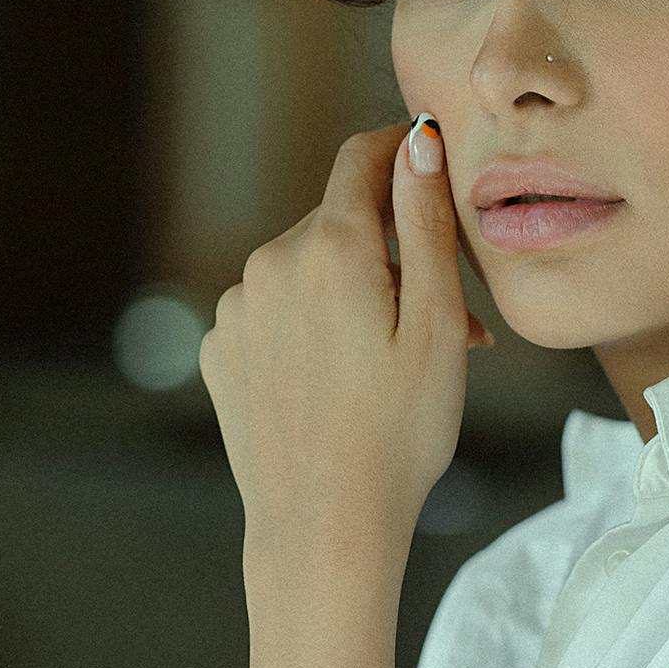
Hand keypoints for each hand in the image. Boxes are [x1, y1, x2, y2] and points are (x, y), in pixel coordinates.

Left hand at [196, 115, 489, 557]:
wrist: (324, 526)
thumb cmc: (399, 432)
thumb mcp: (435, 323)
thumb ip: (425, 222)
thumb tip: (418, 141)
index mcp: (329, 246)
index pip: (363, 158)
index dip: (402, 147)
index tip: (430, 152)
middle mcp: (269, 263)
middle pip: (339, 223)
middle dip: (391, 251)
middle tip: (447, 318)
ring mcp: (236, 309)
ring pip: (307, 272)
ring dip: (352, 294)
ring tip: (396, 363)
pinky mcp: (221, 351)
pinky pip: (274, 315)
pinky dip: (310, 329)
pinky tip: (340, 384)